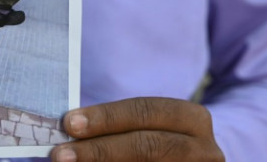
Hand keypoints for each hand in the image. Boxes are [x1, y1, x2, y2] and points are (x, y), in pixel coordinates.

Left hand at [52, 97, 223, 161]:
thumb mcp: (146, 129)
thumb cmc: (157, 144)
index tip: (69, 122)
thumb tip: (68, 129)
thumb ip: (115, 128)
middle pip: (147, 146)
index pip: (145, 111)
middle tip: (61, 154)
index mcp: (192, 119)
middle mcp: (205, 150)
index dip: (106, 117)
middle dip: (100, 149)